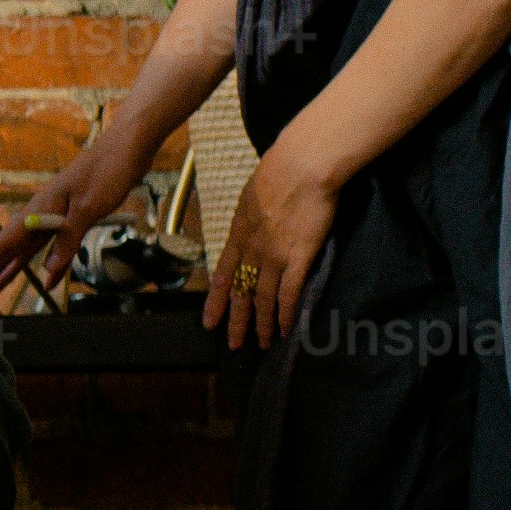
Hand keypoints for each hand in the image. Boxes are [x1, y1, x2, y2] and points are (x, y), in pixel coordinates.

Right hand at [0, 125, 146, 302]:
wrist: (127, 148)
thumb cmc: (107, 171)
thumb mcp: (88, 207)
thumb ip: (67, 239)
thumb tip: (49, 271)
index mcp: (40, 208)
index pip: (5, 241)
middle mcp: (42, 213)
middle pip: (9, 247)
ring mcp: (56, 215)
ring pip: (27, 249)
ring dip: (10, 269)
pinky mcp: (73, 218)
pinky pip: (54, 247)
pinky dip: (49, 266)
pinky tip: (46, 281)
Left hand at [206, 152, 342, 350]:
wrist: (301, 166)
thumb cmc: (279, 171)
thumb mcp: (251, 196)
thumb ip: (251, 217)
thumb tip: (253, 223)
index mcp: (238, 234)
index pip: (222, 275)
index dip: (215, 300)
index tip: (209, 321)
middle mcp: (252, 250)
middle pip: (240, 292)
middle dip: (236, 320)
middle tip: (233, 344)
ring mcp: (274, 256)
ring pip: (263, 298)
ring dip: (261, 324)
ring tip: (262, 343)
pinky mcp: (299, 258)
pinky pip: (289, 293)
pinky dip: (285, 314)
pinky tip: (284, 329)